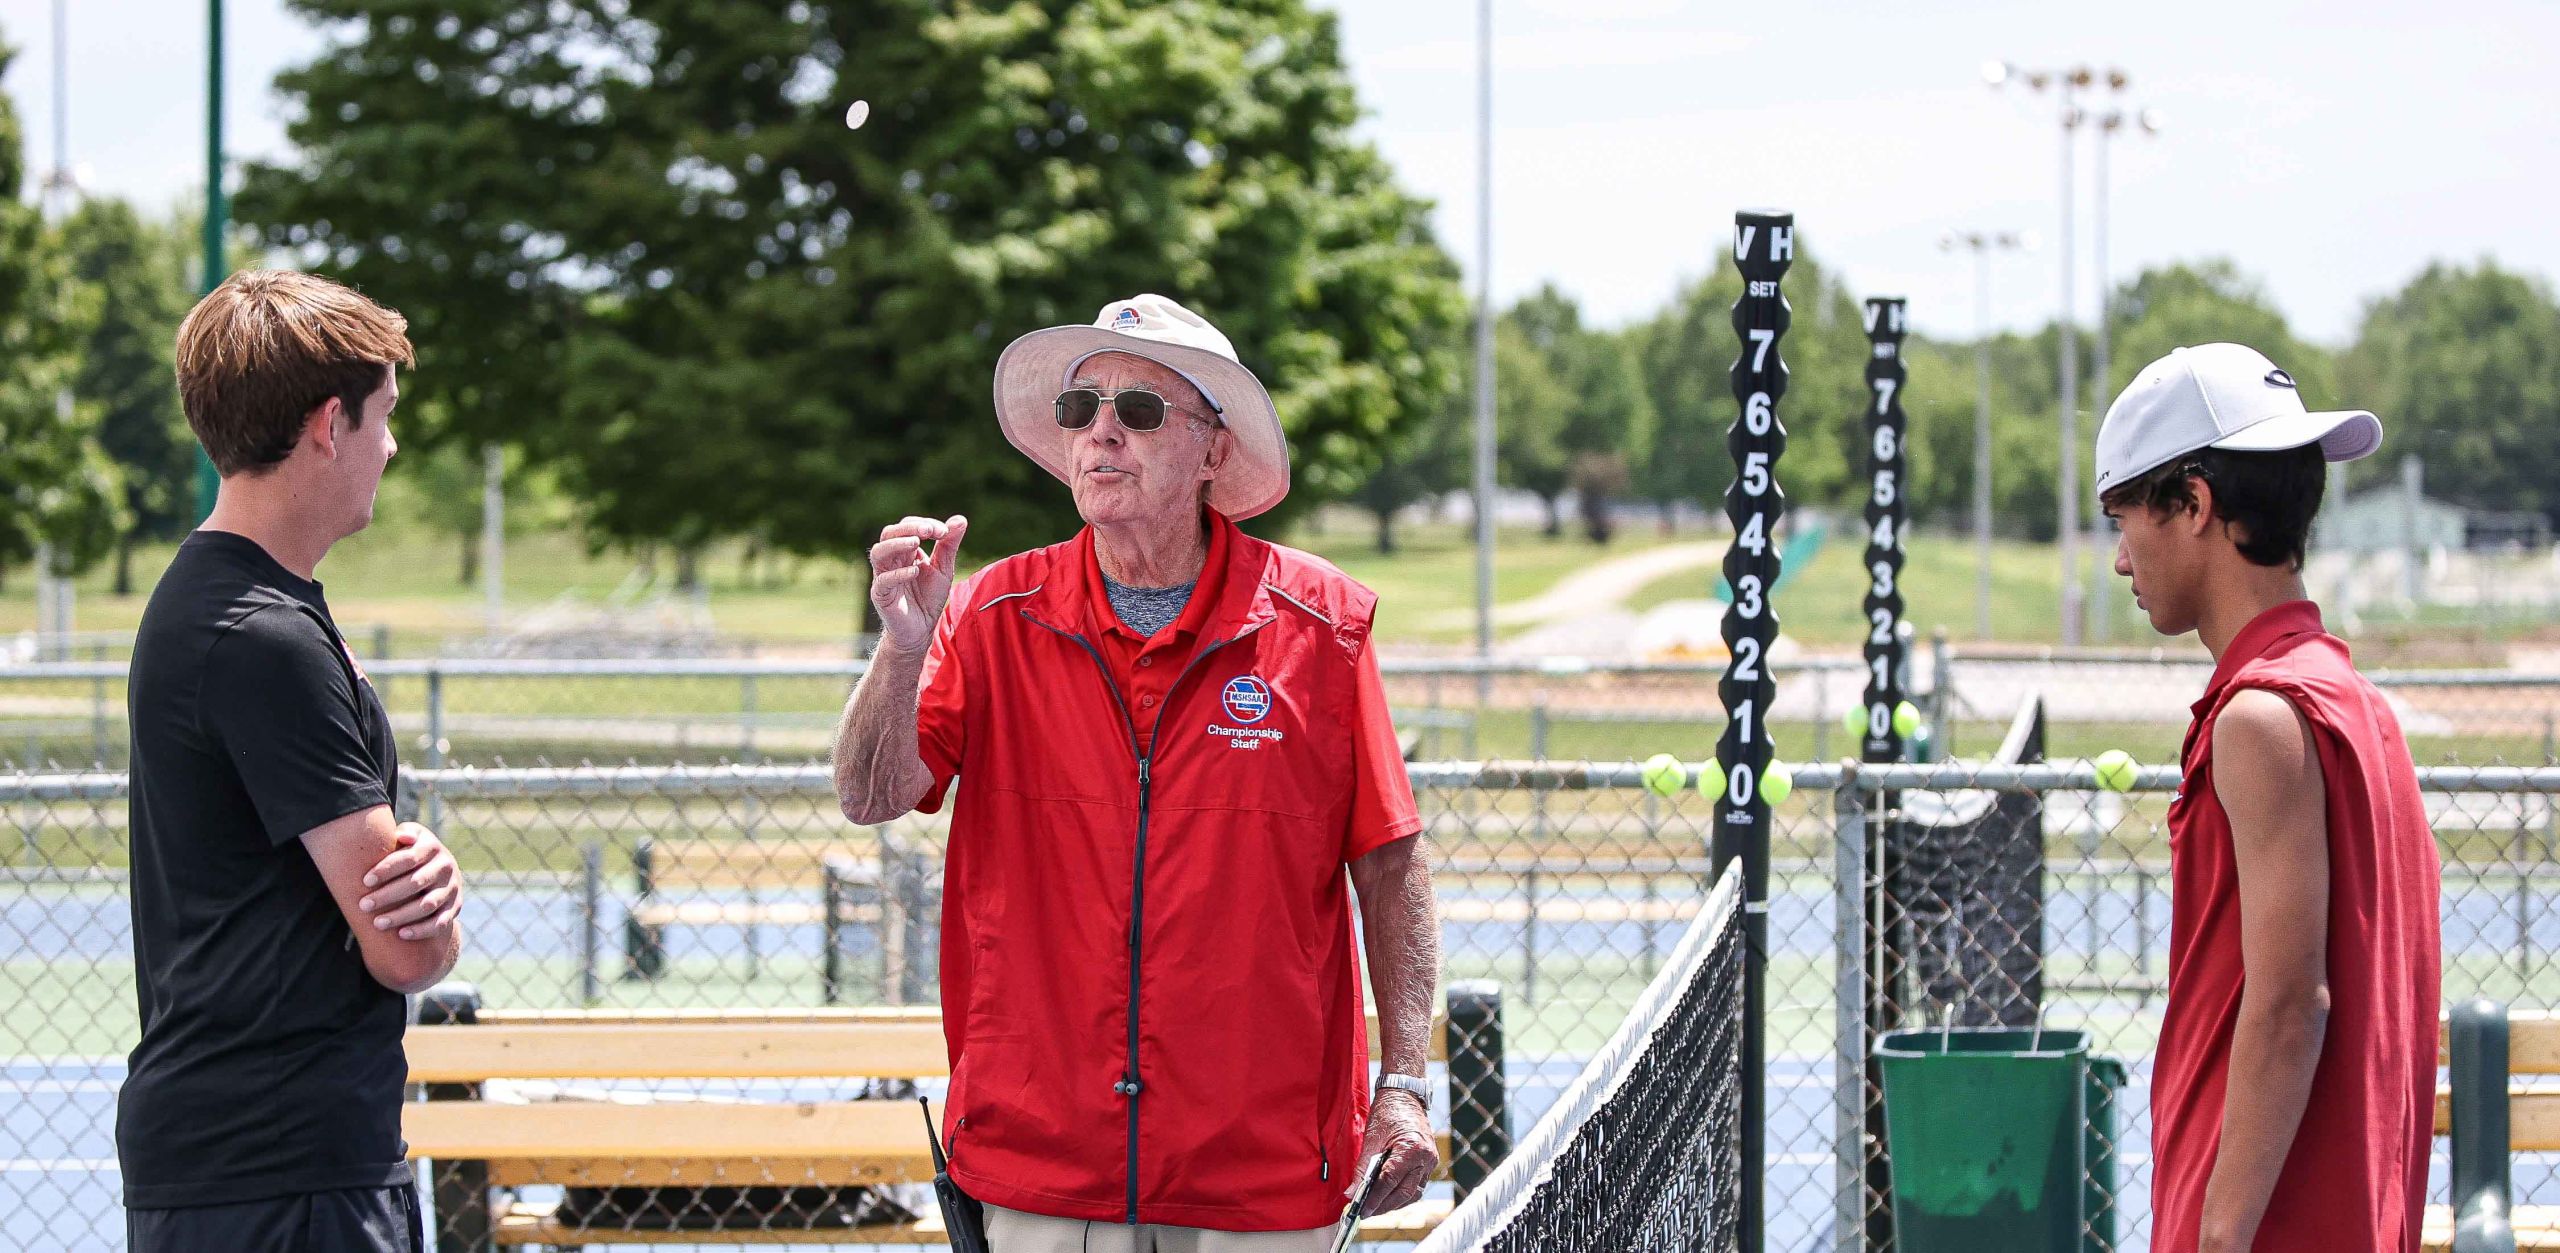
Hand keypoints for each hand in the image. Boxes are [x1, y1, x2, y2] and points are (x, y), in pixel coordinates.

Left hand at [360, 822, 462, 940]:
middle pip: (416, 883)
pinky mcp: (455, 906)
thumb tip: (402, 837)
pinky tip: (402, 934)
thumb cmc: (410, 851)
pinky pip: (440, 922)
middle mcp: (446, 866)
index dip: (386, 869)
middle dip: (387, 895)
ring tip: (378, 923)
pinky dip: (421, 929)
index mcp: (432, 847)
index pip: (409, 858)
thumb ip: (402, 834)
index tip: (365, 881)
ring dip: (401, 915)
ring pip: (427, 905)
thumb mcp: (408, 836)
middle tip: (363, 905)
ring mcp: (452, 887)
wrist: (437, 867)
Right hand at [869, 515, 967, 653]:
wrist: (921, 630)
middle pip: (889, 533)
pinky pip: (883, 580)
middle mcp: (891, 560)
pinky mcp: (881, 595)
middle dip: (909, 528)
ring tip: (916, 543)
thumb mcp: (944, 568)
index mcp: (905, 551)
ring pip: (878, 552)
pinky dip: (898, 573)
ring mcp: (883, 576)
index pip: (908, 526)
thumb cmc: (929, 598)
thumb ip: (949, 545)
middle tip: (929, 530)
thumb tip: (960, 519)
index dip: (925, 524)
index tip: (945, 531)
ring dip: (896, 544)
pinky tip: (915, 571)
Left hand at [1352, 1089, 1436, 1215]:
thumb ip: (1362, 1168)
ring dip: (1393, 1203)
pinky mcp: (1429, 1163)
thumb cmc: (1388, 1112)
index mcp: (1412, 1149)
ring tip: (1374, 1208)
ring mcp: (1430, 1162)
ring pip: (1413, 1194)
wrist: (1404, 1095)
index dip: (1374, 1198)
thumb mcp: (1371, 1139)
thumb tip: (1351, 1192)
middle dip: (1384, 1206)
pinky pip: (1416, 1186)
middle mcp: (1426, 1158)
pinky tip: (1387, 1197)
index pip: (1390, 1181)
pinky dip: (1401, 1194)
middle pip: (1404, 1193)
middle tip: (1365, 1213)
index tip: (1361, 1209)